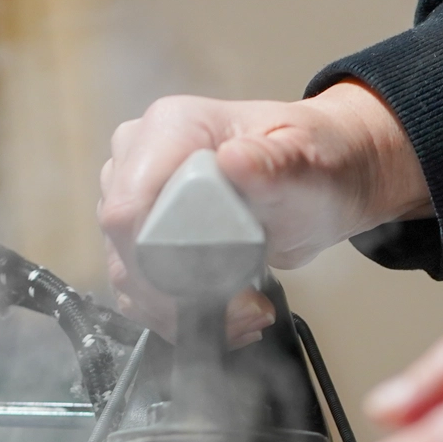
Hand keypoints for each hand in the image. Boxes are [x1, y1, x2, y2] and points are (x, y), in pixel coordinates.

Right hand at [98, 83, 428, 339]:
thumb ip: (275, 164)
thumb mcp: (308, 164)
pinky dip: (177, 314)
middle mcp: (138, 157)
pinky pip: (136, 288)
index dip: (162, 258)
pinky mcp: (139, 232)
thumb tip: (234, 160)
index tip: (222, 286)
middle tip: (248, 309)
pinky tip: (227, 314)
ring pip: (127, 273)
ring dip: (182, 311)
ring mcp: (135, 195)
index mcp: (170, 127)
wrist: (316, 181)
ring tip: (246, 312)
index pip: (130, 205)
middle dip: (179, 293)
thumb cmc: (313, 162)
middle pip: (126, 244)